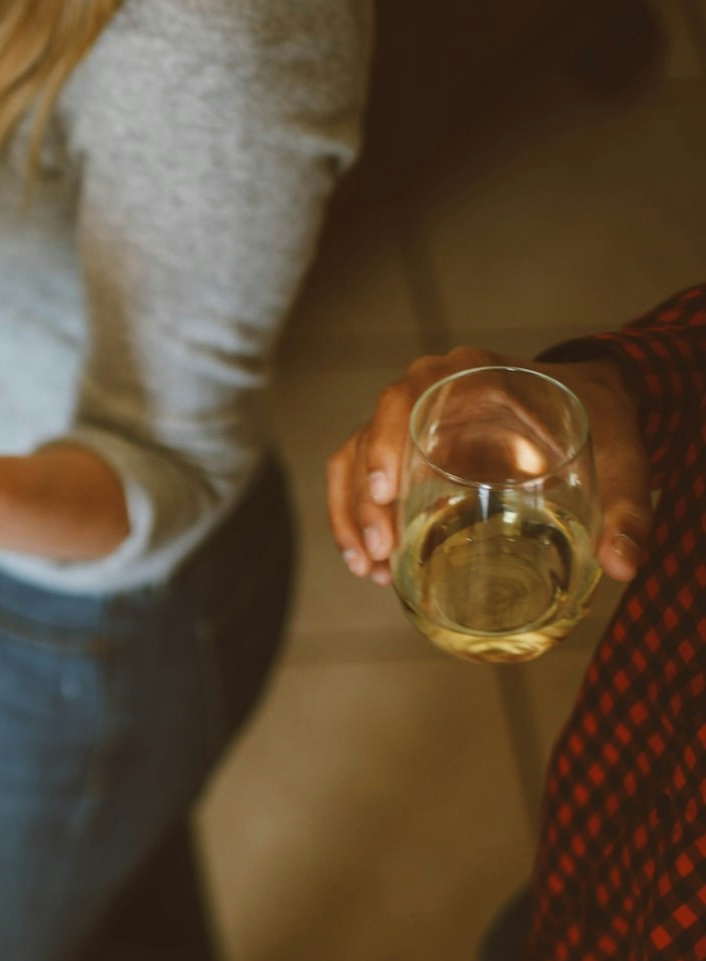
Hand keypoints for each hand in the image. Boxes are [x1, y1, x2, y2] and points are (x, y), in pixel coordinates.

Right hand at [327, 347, 649, 584]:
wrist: (585, 406)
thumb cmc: (595, 420)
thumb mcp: (621, 455)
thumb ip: (628, 507)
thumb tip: (623, 566)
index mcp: (474, 375)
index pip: (410, 396)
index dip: (386, 441)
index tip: (385, 492)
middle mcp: (429, 391)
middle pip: (370, 433)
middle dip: (363, 497)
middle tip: (383, 550)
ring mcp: (409, 421)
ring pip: (353, 459)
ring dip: (350, 515)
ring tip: (369, 569)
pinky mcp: (401, 450)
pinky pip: (356, 477)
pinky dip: (351, 520)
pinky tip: (367, 564)